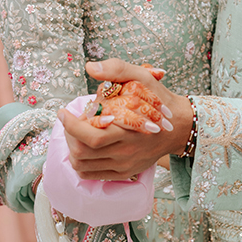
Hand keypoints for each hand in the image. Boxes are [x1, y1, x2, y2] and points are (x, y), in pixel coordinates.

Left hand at [61, 59, 190, 180]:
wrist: (178, 126)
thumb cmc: (158, 101)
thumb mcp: (142, 77)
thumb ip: (117, 70)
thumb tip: (90, 67)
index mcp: (128, 131)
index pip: (90, 136)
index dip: (70, 125)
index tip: (63, 112)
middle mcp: (125, 152)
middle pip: (82, 152)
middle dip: (68, 135)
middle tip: (69, 120)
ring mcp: (124, 165)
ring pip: (82, 165)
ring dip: (72, 148)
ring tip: (76, 132)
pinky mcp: (124, 172)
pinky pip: (91, 174)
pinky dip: (80, 162)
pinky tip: (84, 146)